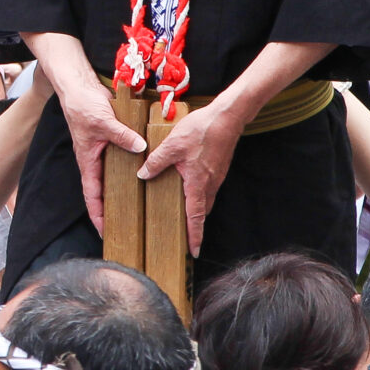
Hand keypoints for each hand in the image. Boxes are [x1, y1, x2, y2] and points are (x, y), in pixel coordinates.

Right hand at [58, 79, 146, 232]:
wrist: (79, 87)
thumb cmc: (82, 106)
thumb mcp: (104, 122)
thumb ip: (123, 136)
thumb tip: (141, 147)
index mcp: (88, 161)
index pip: (92, 196)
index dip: (98, 215)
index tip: (105, 232)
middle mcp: (95, 160)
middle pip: (103, 191)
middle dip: (113, 209)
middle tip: (128, 225)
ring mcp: (103, 152)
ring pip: (113, 178)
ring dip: (124, 190)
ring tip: (140, 205)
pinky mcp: (111, 142)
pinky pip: (121, 160)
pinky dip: (131, 168)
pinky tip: (145, 172)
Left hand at [138, 97, 245, 254]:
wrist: (227, 117)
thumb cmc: (202, 130)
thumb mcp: (172, 145)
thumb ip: (156, 161)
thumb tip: (142, 174)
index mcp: (198, 183)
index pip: (196, 217)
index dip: (195, 236)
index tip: (194, 252)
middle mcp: (209, 184)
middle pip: (201, 212)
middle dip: (194, 228)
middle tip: (185, 239)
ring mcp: (215, 177)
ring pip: (205, 200)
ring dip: (197, 211)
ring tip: (184, 218)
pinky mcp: (217, 168)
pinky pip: (208, 189)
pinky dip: (199, 196)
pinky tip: (189, 190)